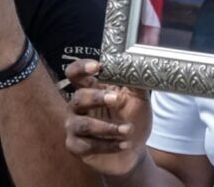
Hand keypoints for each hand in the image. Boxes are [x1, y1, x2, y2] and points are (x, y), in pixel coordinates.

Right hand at [65, 59, 151, 176]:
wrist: (135, 150)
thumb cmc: (133, 119)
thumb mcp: (139, 98)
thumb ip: (136, 81)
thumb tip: (137, 64)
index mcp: (90, 89)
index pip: (75, 74)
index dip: (81, 68)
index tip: (97, 66)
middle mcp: (77, 106)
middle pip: (78, 97)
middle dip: (96, 98)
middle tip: (115, 99)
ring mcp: (74, 127)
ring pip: (83, 124)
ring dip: (107, 127)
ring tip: (128, 130)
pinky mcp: (76, 147)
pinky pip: (88, 145)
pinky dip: (109, 145)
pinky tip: (124, 144)